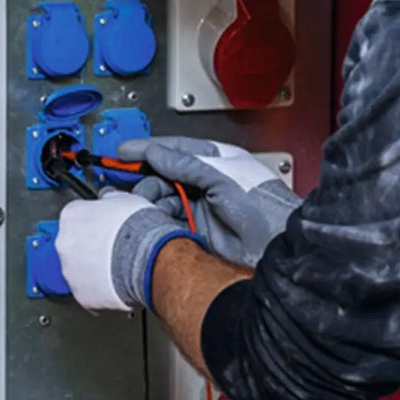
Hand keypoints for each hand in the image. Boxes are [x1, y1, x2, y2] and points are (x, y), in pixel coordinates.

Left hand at [54, 191, 197, 311]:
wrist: (151, 259)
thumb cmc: (140, 230)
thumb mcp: (125, 199)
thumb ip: (109, 199)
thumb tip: (109, 199)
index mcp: (71, 216)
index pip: (75, 215)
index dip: (93, 221)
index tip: (103, 225)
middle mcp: (65, 243)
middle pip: (74, 244)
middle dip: (91, 246)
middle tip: (112, 247)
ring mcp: (71, 271)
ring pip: (79, 269)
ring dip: (95, 268)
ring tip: (118, 266)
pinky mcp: (82, 295)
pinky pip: (89, 292)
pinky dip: (101, 289)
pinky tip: (117, 282)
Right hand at [120, 137, 298, 266]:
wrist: (275, 249)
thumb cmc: (263, 208)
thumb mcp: (222, 179)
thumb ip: (188, 165)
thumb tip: (157, 153)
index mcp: (215, 162)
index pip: (175, 149)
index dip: (148, 150)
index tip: (124, 152)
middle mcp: (206, 182)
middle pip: (164, 174)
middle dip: (143, 178)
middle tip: (124, 183)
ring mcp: (200, 205)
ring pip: (163, 198)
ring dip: (148, 200)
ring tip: (139, 204)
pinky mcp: (196, 229)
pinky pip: (168, 219)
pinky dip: (156, 218)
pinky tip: (150, 219)